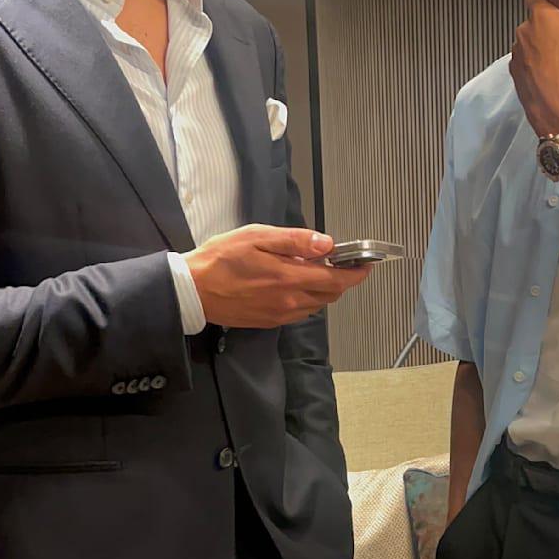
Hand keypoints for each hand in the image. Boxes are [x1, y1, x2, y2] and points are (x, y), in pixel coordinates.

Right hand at [184, 224, 371, 328]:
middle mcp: (289, 302)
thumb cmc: (221, 258)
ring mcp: (279, 315)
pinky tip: (294, 283)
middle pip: (330, 294)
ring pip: (316, 304)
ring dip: (323, 289)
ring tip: (314, 269)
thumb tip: (327, 245)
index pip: (336, 281)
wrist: (192, 289)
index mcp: (289, 279)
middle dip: (341, 279)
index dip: (356, 273)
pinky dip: (307, 298)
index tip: (366, 264)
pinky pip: (299, 312)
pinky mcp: (269, 321)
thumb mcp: (258, 237)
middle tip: (339, 261)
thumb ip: (295, 241)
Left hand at [510, 0, 558, 134]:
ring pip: (528, 39)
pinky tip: (549, 69)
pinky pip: (524, 59)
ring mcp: (516, 50)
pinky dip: (534, 62)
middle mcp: (523, 28)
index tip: (557, 1)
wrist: (555, 102)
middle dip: (547, 23)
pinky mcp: (514, 70)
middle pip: (534, 18)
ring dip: (540, 43)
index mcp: (540, 14)